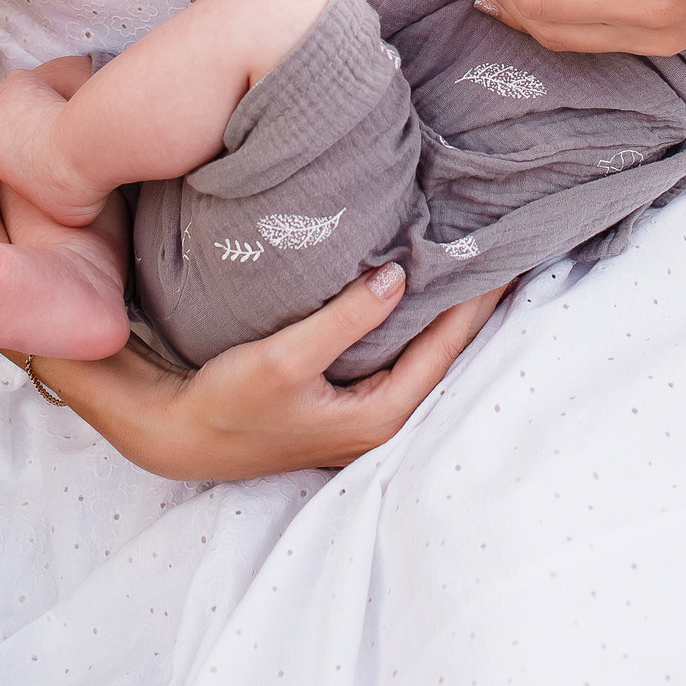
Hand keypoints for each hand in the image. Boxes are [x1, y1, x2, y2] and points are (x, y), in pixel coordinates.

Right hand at [34, 264, 509, 479]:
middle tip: (503, 249)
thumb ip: (346, 319)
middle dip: (472, 303)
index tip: (502, 255)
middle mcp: (384, 420)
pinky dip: (416, 320)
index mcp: (380, 415)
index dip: (475, 300)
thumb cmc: (229, 402)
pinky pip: (401, 354)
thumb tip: (399, 275)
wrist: (182, 435)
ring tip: (471, 262)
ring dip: (446, 310)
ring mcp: (367, 413)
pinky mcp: (349, 401)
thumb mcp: (286, 357)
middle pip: (446, 352)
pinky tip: (419, 289)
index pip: (446, 347)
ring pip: (425, 353)